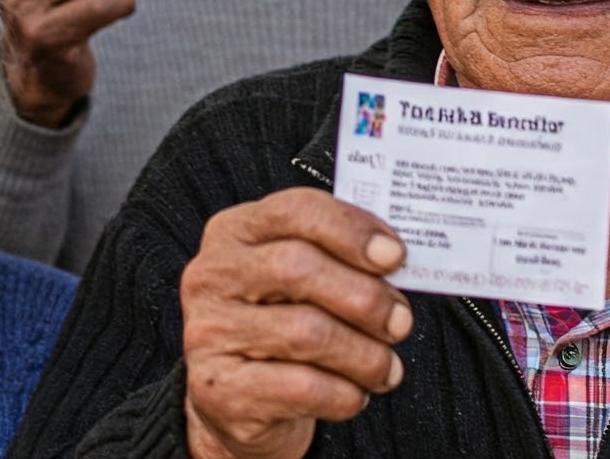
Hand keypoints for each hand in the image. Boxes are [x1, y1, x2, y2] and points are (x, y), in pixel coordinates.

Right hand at [180, 188, 411, 458]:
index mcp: (234, 231)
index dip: (351, 230)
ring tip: (386, 367)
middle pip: (298, 268)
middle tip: (399, 321)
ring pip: (306, 332)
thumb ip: (335, 258)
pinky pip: (302, 387)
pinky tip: (356, 394)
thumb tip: (393, 260)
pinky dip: (345, 393)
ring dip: (365, 354)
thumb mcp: (295, 279)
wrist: (234, 398)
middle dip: (364, 297)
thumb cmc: (277, 324)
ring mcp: (210, 332)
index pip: (295, 211)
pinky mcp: (220, 390)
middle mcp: (213, 275)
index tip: (395, 255)